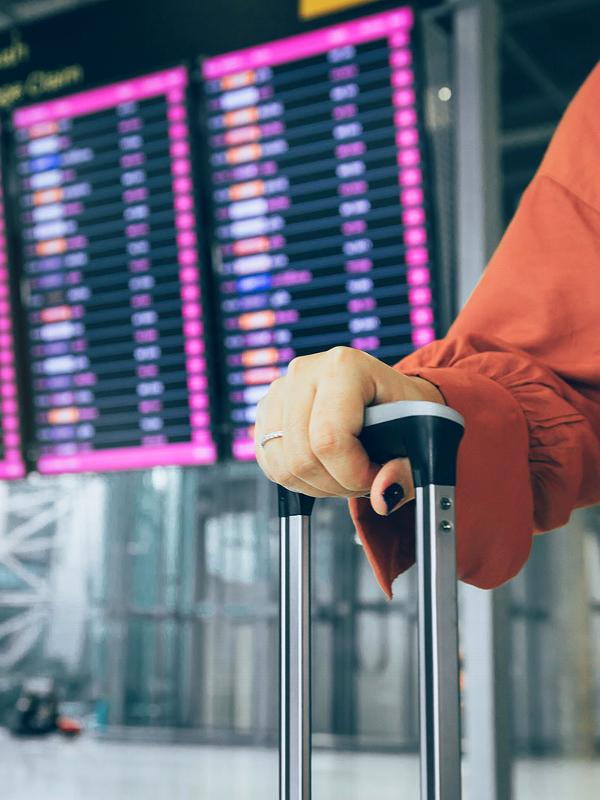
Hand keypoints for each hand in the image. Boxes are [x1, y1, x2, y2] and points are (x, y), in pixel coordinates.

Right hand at [254, 346, 444, 514]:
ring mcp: (280, 390)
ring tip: (346, 472)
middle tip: (364, 478)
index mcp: (344, 366)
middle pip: (303, 457)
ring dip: (318, 485)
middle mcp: (305, 371)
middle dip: (337, 483)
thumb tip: (382, 497)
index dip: (353, 473)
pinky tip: (326, 468)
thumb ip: (407, 472)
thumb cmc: (404, 414)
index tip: (377, 476)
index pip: (329, 439)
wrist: (388, 398)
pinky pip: (271, 466)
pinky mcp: (266, 412)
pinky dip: (299, 480)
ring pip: (284, 467)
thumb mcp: (420, 438)